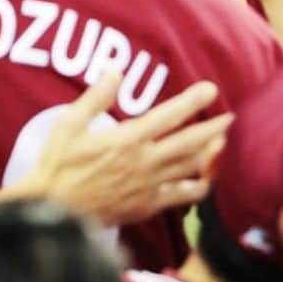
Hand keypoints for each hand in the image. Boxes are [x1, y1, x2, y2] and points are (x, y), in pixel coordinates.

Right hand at [7, 70, 229, 225]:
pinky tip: (206, 180)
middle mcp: (144, 162)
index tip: (212, 89)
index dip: (193, 101)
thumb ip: (96, 97)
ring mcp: (148, 187)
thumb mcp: (69, 124)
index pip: (169, 116)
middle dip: (214, 128)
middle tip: (232, 116)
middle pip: (190, 143)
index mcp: (128, 139)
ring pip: (190, 169)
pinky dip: (197, 188)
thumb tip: (115, 69)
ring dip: (211, 155)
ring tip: (224, 143)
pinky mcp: (146, 207)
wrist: (50, 212)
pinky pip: (180, 197)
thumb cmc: (58, 166)